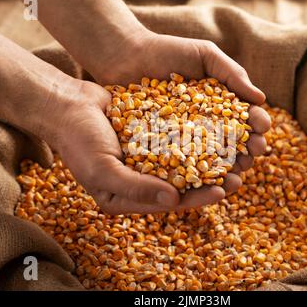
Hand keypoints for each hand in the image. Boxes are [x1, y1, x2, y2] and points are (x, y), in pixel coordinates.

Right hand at [49, 80, 242, 214]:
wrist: (67, 105)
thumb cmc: (78, 142)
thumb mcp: (103, 170)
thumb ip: (137, 189)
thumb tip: (174, 201)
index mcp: (130, 196)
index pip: (170, 202)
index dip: (197, 197)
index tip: (223, 190)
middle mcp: (142, 178)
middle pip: (183, 183)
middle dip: (210, 178)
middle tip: (239, 173)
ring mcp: (148, 156)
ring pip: (185, 159)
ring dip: (209, 155)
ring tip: (235, 150)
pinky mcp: (151, 133)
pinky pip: (178, 136)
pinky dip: (196, 133)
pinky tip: (217, 126)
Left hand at [90, 31, 270, 186]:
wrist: (126, 56)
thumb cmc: (168, 51)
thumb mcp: (205, 54)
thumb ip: (232, 73)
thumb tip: (261, 99)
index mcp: (220, 104)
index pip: (245, 119)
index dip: (257, 125)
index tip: (262, 129)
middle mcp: (206, 125)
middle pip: (232, 143)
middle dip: (246, 151)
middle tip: (252, 155)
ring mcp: (185, 138)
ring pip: (210, 159)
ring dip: (226, 170)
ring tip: (235, 176)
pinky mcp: (163, 148)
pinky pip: (181, 163)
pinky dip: (194, 175)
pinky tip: (204, 182)